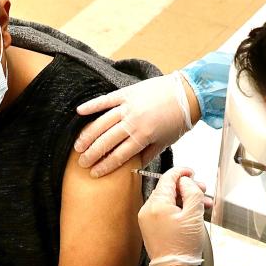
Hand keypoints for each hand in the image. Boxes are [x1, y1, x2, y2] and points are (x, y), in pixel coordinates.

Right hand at [75, 74, 196, 177]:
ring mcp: (128, 106)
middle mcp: (133, 121)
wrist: (187, 93)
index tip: (94, 173)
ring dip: (88, 135)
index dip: (105, 166)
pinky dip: (92, 106)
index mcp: (143, 136)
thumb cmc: (179, 118)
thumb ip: (148, 153)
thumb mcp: (166, 141)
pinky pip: (106, 100)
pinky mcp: (127, 93)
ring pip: (102, 123)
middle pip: (107, 141)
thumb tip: (134, 166)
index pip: (119, 155)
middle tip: (82, 162)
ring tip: (78, 146)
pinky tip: (79, 112)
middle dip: (92, 154)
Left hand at [139, 167, 205, 265]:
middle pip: (168, 189)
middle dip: (187, 188)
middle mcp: (147, 210)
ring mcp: (147, 219)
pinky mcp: (150, 227)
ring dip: (184, 199)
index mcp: (156, 204)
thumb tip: (186, 181)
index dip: (182, 172)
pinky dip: (177, 209)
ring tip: (201, 205)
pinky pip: (164, 211)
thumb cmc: (183, 246)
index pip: (167, 178)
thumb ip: (191, 192)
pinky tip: (191, 213)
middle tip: (202, 191)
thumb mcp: (194, 215)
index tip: (192, 172)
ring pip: (168, 200)